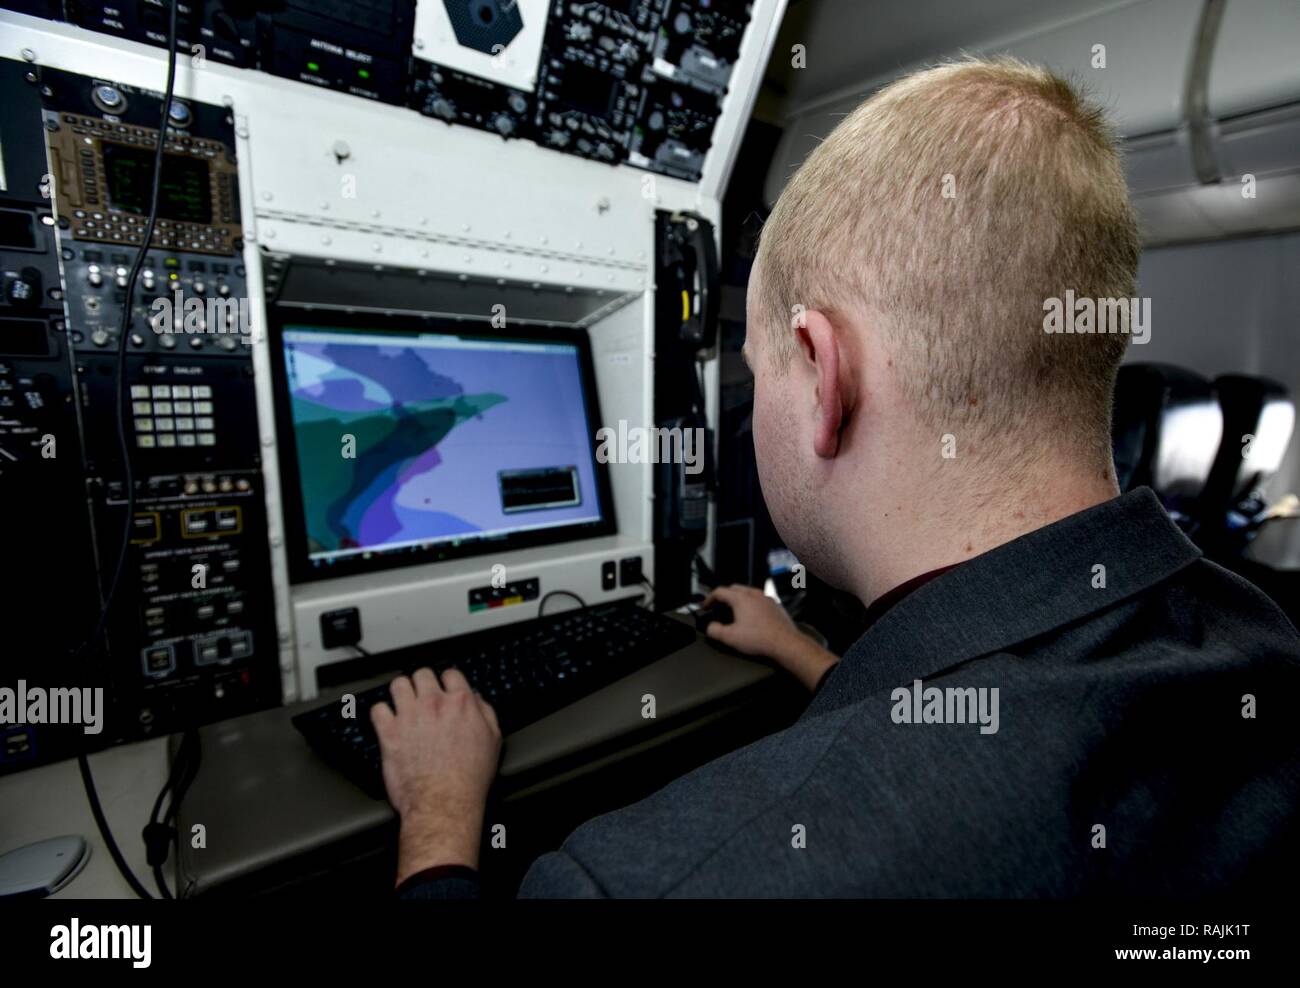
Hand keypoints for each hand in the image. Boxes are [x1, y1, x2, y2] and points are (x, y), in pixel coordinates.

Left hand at [370, 667, 501, 883]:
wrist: (445, 802)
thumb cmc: (468, 778)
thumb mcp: (493, 741)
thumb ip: (486, 714)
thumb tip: (477, 700)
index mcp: (461, 703)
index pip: (450, 674)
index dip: (447, 681)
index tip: (444, 688)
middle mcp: (434, 704)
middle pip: (422, 674)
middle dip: (422, 683)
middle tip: (421, 696)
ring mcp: (409, 716)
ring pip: (398, 684)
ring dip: (400, 692)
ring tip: (402, 703)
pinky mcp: (389, 732)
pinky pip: (377, 709)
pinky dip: (380, 714)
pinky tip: (386, 721)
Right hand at [703, 585, 838, 691]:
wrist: (785, 643)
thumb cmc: (759, 639)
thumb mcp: (730, 637)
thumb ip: (715, 631)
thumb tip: (710, 628)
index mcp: (741, 598)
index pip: (720, 591)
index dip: (709, 598)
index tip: (706, 606)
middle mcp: (754, 594)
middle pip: (734, 589)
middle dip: (724, 596)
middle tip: (718, 606)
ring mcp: (766, 599)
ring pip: (748, 593)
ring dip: (738, 599)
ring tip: (734, 610)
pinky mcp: (775, 606)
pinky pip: (759, 600)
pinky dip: (751, 604)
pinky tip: (751, 616)